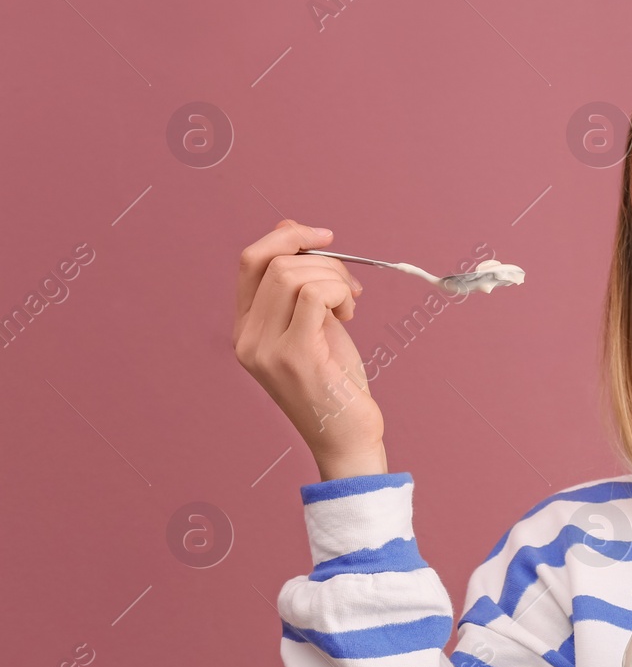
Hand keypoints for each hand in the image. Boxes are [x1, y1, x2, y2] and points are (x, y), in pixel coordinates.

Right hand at [233, 219, 386, 479]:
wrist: (346, 438)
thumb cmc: (335, 384)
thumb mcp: (315, 324)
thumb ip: (301, 283)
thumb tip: (289, 228)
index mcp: (246, 329)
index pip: (249, 262)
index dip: (286, 237)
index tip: (324, 236)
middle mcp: (247, 338)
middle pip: (274, 263)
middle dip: (324, 261)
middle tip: (350, 288)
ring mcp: (266, 349)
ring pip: (293, 274)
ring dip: (335, 278)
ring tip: (350, 307)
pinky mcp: (295, 357)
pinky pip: (314, 294)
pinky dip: (339, 291)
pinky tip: (350, 314)